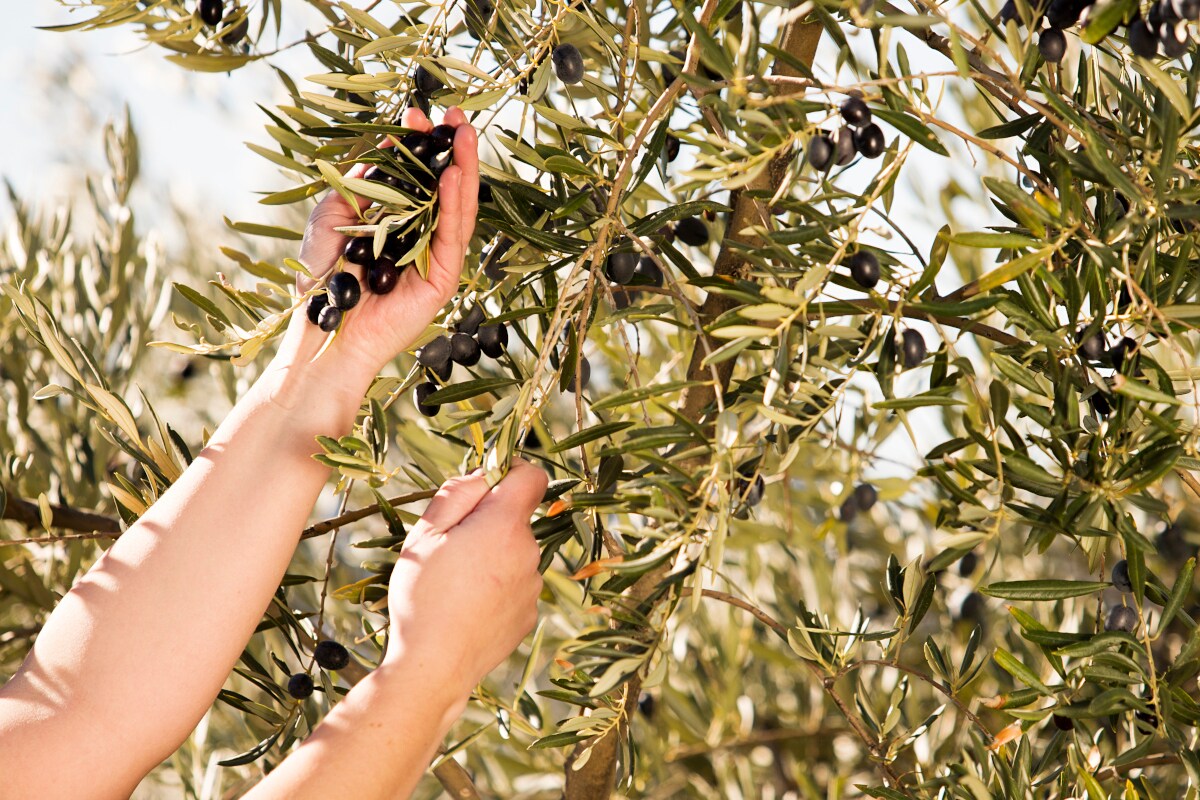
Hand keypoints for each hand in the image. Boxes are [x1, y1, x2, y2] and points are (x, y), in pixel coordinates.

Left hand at [278, 106, 479, 382]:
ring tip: (464, 136)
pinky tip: (453, 177)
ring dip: (462, 169)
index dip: (419, 146)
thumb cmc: (322, 282)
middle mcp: (419, 236)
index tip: (417, 116)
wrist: (324, 333)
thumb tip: (385, 151)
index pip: (416, 176)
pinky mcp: (443, 278)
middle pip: (442, 186)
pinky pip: (453, 235)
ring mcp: (434, 257)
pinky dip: (455, 205)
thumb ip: (358, 186)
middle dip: (449, 149)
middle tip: (453, 115)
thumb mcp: (332, 217)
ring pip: (457, 207)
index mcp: (395, 221)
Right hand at [384, 459, 547, 699]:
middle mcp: (529, 553)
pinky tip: (466, 608)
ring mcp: (533, 587)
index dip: (510, 471)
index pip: (532, 477)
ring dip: (490, 558)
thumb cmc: (424, 596)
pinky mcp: (528, 615)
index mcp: (505, 525)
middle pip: (515, 520)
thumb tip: (485, 474)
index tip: (486, 483)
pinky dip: (495, 589)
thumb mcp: (426, 535)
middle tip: (449, 549)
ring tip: (454, 585)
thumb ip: (458, 492)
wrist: (435, 667)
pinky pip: (514, 586)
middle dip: (488, 523)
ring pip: (513, 555)